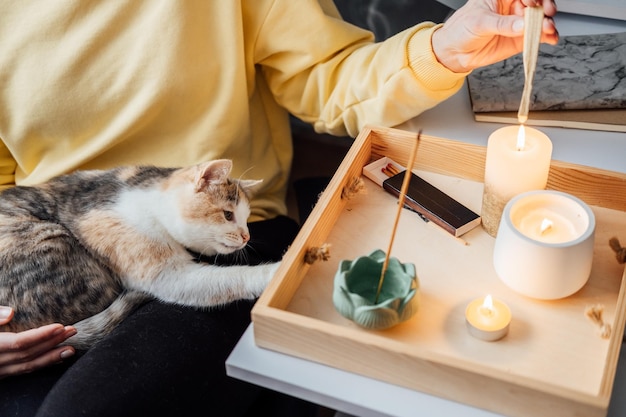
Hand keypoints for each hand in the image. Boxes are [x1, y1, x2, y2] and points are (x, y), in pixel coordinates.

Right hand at [0, 306, 75, 378]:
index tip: (60, 327)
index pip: (20, 343)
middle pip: (29, 353)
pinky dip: (42, 364)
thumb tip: (10, 313)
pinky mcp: (2, 372)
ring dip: (52, 357)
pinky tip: (57, 359)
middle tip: (72, 331)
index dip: (41, 335)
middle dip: (52, 342)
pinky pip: (24, 371)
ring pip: (28, 366)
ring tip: (71, 349)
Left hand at [432, 0, 558, 72]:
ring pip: (540, 19)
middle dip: (544, 7)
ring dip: (547, 23)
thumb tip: (522, 24)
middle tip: (547, 15)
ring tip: (548, 30)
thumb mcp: (480, 22)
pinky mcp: (520, 39)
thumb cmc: (461, 30)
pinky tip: (550, 39)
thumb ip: (502, 24)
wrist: (455, 53)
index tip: (533, 4)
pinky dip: (547, 37)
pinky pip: (537, 36)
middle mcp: (512, 7)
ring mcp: (518, 23)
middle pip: (536, 3)